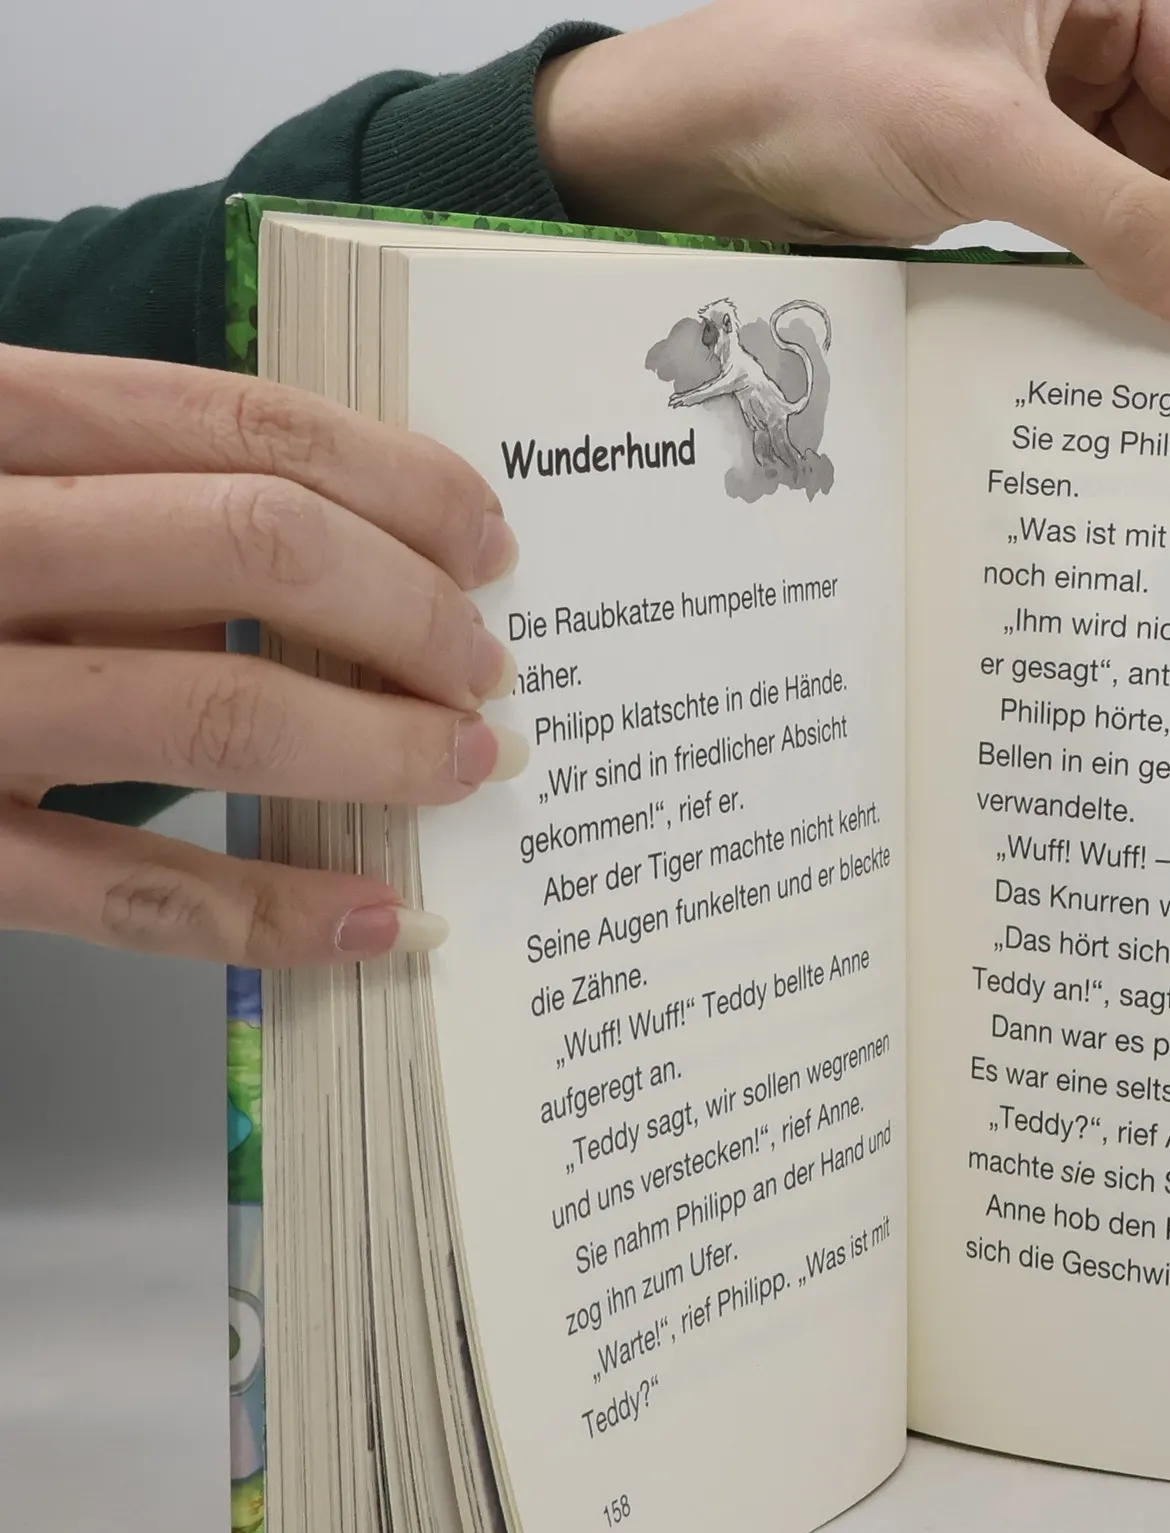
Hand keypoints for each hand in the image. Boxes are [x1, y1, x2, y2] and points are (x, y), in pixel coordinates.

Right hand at [0, 346, 526, 965]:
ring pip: (211, 709)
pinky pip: (129, 891)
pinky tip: (378, 917)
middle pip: (251, 550)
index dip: (393, 482)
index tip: (487, 539)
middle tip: (485, 665)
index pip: (232, 426)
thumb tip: (362, 551)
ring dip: (377, 743)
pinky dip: (273, 911)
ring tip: (464, 762)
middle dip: (409, 611)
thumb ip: (129, 504)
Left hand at [536, 0, 1169, 339]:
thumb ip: (1124, 218)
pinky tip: (1110, 320)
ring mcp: (1044, 93)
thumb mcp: (988, 144)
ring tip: (1168, 340)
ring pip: (1146, 184)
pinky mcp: (1007, 157)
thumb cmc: (814, 81)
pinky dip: (1105, 268)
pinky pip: (1090, 213)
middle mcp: (1081, 21)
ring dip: (1158, 260)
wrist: (700, 140)